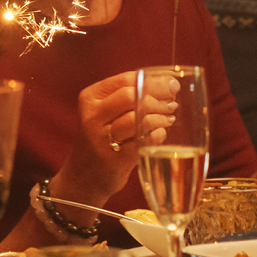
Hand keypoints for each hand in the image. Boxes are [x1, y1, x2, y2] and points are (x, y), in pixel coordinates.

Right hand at [56, 70, 171, 202]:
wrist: (84, 176)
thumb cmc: (103, 138)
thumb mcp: (105, 112)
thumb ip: (129, 97)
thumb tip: (169, 86)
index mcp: (90, 98)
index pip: (126, 80)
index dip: (153, 81)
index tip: (172, 85)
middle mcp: (92, 116)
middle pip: (132, 96)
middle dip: (158, 99)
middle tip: (172, 104)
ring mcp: (102, 139)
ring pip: (138, 118)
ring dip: (160, 117)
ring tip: (168, 118)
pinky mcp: (115, 160)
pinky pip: (144, 140)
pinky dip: (158, 135)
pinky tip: (160, 134)